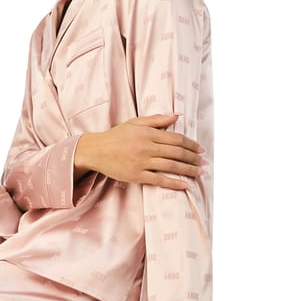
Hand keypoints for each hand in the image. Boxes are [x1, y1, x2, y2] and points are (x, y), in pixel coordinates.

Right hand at [74, 113, 207, 188]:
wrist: (96, 150)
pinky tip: (186, 185)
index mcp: (148, 133)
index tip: (201, 149)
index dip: (191, 144)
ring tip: (200, 173)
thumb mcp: (136, 123)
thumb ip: (157, 119)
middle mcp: (147, 147)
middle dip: (194, 158)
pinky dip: (174, 183)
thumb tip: (178, 115)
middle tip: (204, 162)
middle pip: (177, 153)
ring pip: (171, 166)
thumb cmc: (117, 135)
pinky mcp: (137, 176)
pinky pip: (160, 180)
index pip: (176, 138)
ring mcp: (142, 162)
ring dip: (189, 170)